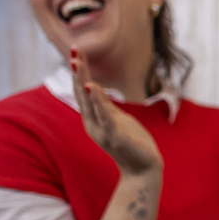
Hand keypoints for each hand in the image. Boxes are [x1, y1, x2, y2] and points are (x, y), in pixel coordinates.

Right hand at [70, 49, 162, 177]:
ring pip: (90, 102)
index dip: (80, 71)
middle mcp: (93, 123)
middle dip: (78, 70)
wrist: (143, 170)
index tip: (76, 51)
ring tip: (78, 63)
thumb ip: (105, 106)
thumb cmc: (133, 145)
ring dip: (83, 81)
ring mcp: (102, 130)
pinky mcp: (114, 136)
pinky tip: (93, 86)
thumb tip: (95, 90)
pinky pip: (104, 116)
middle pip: (82, 92)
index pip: (83, 90)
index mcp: (94, 119)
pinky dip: (98, 101)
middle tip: (74, 49)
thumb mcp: (117, 120)